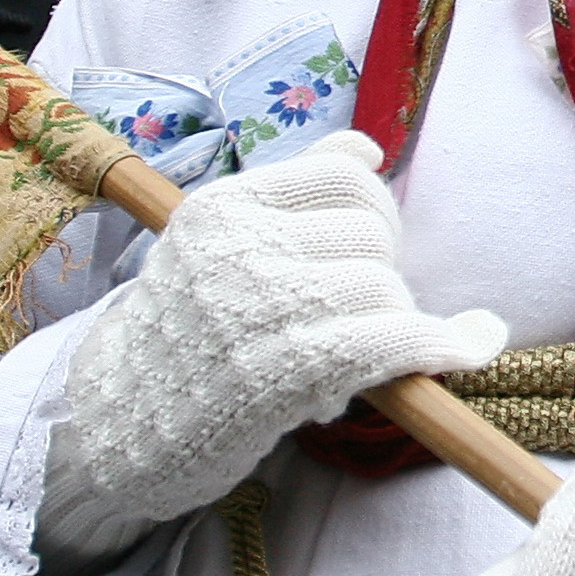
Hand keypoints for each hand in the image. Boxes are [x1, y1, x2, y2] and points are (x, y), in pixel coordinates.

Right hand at [37, 130, 503, 573]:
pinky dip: (441, 345)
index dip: (377, 213)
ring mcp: (261, 305)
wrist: (112, 427)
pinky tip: (462, 352)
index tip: (372, 249)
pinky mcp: (285, 369)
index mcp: (223, 207)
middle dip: (383, 275)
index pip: (344, 175)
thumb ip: (288, 195)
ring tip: (350, 357)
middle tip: (353, 317)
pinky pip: (395, 338)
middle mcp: (241, 245)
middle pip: (372, 233)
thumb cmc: (180, 338)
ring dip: (394, 324)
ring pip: (385, 287)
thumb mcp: (217, 247)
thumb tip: (366, 148)